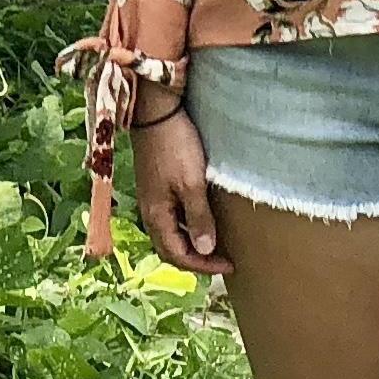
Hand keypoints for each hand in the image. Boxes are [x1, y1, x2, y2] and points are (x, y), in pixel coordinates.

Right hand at [130, 106, 225, 272]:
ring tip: (214, 243)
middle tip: (221, 262)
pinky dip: (187, 225)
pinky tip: (202, 217)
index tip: (228, 266)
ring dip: (191, 242)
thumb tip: (205, 250)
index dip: (202, 266)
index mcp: (156, 215)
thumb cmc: (175, 147)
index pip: (177, 255)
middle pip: (170, 247)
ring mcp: (152, 197)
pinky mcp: (156, 184)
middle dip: (194, 259)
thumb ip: (198, 218)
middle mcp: (150, 211)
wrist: (155, 111)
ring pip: (170, 232)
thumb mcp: (191, 184)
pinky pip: (171, 216)